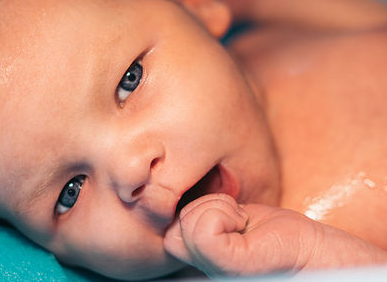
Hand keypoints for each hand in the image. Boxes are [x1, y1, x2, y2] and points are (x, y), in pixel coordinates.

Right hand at [164, 193, 386, 277]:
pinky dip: (224, 213)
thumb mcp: (226, 222)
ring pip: (189, 221)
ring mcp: (214, 267)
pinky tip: (245, 225)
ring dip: (217, 208)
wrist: (310, 251)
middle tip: (234, 219)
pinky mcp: (230, 264)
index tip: (223, 218)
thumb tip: (177, 214)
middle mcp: (201, 268)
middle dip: (203, 209)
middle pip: (172, 227)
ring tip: (241, 223)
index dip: (188, 216)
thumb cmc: (272, 235)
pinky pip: (206, 228)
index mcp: (199, 259)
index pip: (166, 235)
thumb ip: (200, 223)